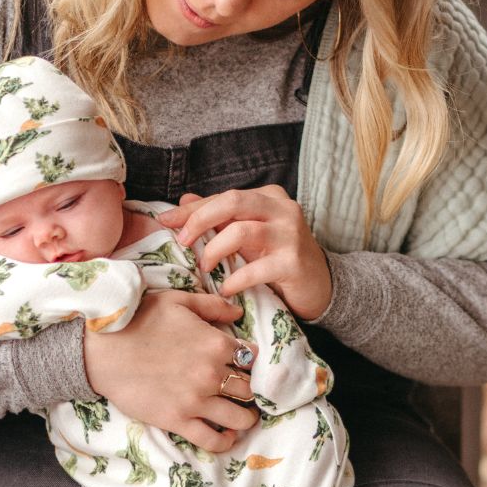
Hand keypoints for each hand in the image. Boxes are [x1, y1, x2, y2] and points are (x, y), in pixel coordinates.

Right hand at [83, 290, 258, 453]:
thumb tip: (238, 311)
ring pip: (241, 418)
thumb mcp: (177, 301)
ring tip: (244, 415)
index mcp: (216, 344)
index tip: (246, 366)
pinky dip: (226, 441)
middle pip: (251, 389)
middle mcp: (212, 374)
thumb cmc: (137, 319)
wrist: (100, 349)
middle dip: (253, 390)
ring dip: (247, 418)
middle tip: (247, 392)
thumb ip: (212, 305)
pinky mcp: (178, 420)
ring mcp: (196, 400)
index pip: (253, 358)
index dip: (253, 362)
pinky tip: (227, 435)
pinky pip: (213, 440)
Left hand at [158, 186, 332, 320]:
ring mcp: (291, 235)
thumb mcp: (250, 235)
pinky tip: (226, 289)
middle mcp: (283, 210)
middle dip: (200, 220)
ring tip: (205, 268)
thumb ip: (221, 218)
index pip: (225, 197)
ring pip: (242, 231)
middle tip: (182, 241)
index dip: (192, 209)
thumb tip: (183, 202)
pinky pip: (256, 268)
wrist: (321, 287)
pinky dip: (235, 279)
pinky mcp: (294, 263)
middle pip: (234, 202)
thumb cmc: (280, 259)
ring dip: (215, 251)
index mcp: (270, 198)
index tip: (165, 221)